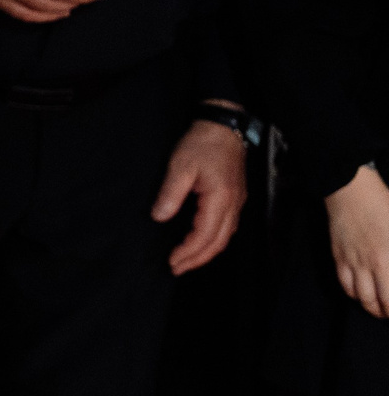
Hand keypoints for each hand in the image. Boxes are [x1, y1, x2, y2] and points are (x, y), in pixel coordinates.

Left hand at [152, 116, 247, 274]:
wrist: (223, 127)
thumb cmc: (202, 143)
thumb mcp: (180, 166)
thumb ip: (170, 194)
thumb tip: (159, 217)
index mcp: (220, 198)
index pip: (205, 235)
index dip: (188, 251)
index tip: (172, 261)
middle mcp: (233, 205)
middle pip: (218, 242)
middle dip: (197, 259)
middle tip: (176, 269)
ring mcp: (236, 202)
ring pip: (225, 237)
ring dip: (206, 252)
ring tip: (186, 261)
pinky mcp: (235, 198)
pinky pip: (226, 227)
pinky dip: (213, 240)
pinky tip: (201, 243)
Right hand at [328, 165, 388, 316]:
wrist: (350, 189)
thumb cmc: (381, 203)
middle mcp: (371, 264)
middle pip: (379, 302)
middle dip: (388, 312)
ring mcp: (352, 261)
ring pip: (361, 298)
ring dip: (372, 308)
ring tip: (379, 308)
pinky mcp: (338, 256)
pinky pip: (344, 284)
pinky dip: (354, 294)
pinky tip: (361, 293)